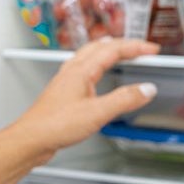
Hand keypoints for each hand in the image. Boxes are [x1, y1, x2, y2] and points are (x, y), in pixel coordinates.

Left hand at [14, 37, 159, 160]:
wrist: (31, 138)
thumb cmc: (55, 125)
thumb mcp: (97, 113)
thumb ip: (124, 100)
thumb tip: (146, 89)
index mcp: (81, 70)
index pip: (113, 50)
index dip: (135, 47)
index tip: (152, 50)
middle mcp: (72, 71)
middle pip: (100, 47)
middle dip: (123, 45)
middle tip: (141, 50)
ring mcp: (66, 80)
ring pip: (89, 56)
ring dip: (107, 51)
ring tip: (120, 52)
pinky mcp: (63, 92)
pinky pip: (82, 69)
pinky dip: (96, 65)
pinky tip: (95, 75)